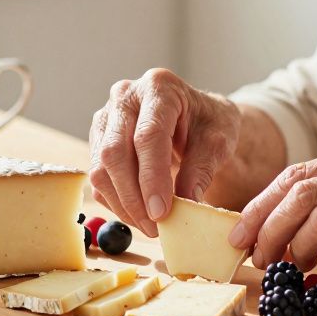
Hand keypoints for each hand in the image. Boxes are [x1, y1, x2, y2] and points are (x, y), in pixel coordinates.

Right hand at [89, 69, 241, 236]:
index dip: (152, 178)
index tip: (162, 213)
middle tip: (155, 228)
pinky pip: (98, 178)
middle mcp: (125, 96)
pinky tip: (139, 215)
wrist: (196, 117)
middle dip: (133, 197)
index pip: (148, 136)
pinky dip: (116, 202)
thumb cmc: (209, 124)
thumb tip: (185, 203)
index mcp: (159, 87)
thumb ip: (202, 168)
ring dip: (123, 204)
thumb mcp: (218, 141)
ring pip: (100, 168)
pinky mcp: (98, 139)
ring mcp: (107, 117)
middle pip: (115, 152)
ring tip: (150, 226)